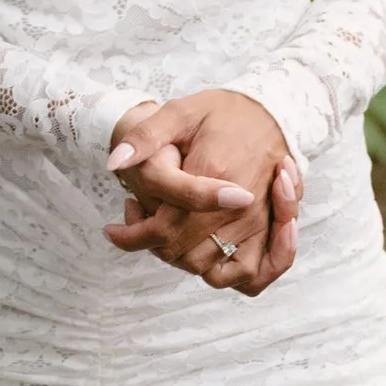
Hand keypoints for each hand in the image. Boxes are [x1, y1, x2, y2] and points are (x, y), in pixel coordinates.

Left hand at [103, 89, 302, 295]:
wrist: (273, 112)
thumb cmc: (223, 111)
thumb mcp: (180, 111)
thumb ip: (146, 137)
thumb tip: (115, 163)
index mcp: (213, 171)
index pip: (165, 226)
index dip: (133, 235)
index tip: (112, 230)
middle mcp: (238, 205)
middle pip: (182, 252)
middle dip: (153, 245)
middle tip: (138, 221)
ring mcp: (257, 221)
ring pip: (208, 268)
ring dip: (181, 258)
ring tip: (166, 233)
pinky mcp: (270, 230)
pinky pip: (251, 273)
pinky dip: (226, 274)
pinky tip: (204, 251)